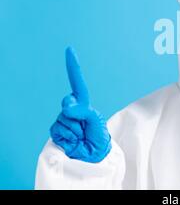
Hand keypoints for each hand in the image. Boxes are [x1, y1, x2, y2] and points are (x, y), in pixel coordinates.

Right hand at [50, 47, 111, 162]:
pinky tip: (74, 140)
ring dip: (75, 128)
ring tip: (81, 135)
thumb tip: (67, 108)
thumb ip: (82, 110)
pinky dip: (68, 135)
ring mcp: (63, 119)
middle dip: (76, 113)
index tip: (70, 50)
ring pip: (64, 117)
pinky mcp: (57, 131)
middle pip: (67, 102)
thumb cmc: (98, 136)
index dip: (73, 66)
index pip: (77, 82)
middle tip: (83, 125)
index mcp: (83, 103)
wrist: (94, 155)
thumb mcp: (95, 119)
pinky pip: (59, 128)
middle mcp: (71, 109)